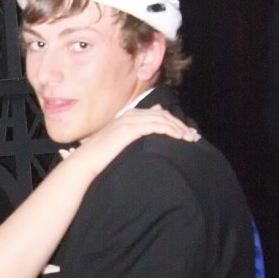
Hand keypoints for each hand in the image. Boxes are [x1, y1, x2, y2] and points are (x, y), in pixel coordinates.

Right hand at [74, 104, 199, 174]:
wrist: (85, 162)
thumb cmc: (99, 158)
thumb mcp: (117, 144)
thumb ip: (132, 136)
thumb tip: (145, 135)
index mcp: (128, 116)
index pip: (157, 114)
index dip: (173, 122)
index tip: (185, 133)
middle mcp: (130, 114)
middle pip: (163, 115)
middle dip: (180, 124)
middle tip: (193, 136)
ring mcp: (130, 120)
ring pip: (162, 119)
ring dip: (178, 128)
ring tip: (190, 138)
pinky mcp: (130, 129)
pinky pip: (156, 126)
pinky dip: (169, 130)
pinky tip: (179, 138)